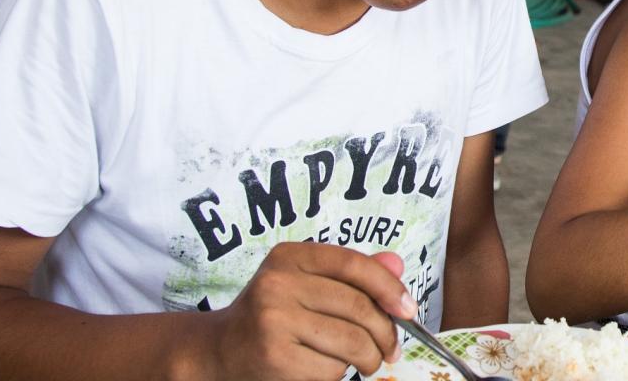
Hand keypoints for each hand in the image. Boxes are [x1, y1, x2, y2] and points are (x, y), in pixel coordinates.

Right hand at [209, 243, 415, 379]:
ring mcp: (274, 321)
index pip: (353, 264)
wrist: (219, 352)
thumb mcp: (305, 284)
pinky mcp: (276, 357)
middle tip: (392, 348)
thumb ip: (350, 274)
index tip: (408, 309)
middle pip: (359, 307)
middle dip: (386, 333)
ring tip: (367, 361)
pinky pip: (331, 368)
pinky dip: (339, 373)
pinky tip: (327, 368)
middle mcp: (278, 284)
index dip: (389, 287)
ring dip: (370, 358)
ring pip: (351, 342)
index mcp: (289, 257)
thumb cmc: (272, 316)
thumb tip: (396, 265)